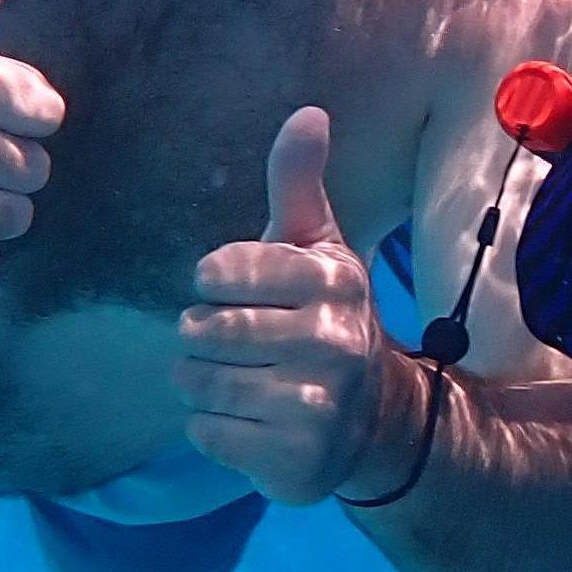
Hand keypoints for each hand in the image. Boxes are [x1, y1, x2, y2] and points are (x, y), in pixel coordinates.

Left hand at [177, 107, 392, 505]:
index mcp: (331, 280)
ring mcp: (314, 405)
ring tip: (241, 381)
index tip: (246, 294)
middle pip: (200, 329)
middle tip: (246, 345)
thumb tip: (308, 111)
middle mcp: (330, 342)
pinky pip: (205, 432)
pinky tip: (249, 423)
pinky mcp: (293, 459)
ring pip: (197, 382)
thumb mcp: (318, 248)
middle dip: (206, 337)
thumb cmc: (323, 319)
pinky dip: (212, 429)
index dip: (216, 284)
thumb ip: (299, 183)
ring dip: (203, 383)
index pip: (216, 272)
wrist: (374, 421)